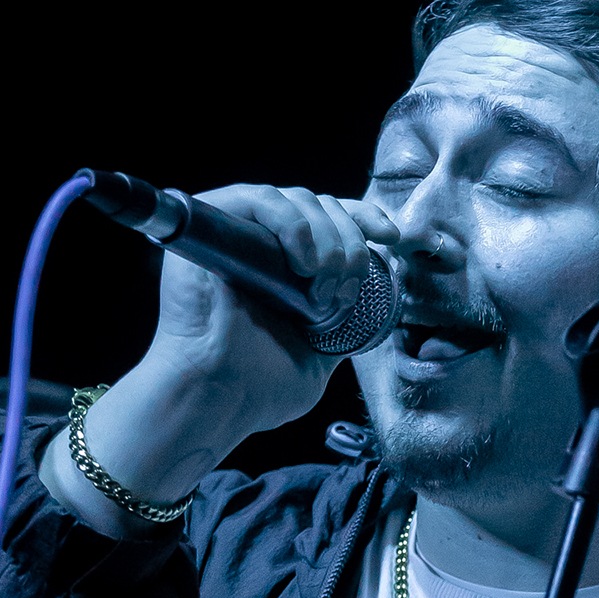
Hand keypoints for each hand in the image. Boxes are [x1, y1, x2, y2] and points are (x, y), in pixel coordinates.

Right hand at [40, 185, 397, 536]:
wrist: (216, 400)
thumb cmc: (256, 389)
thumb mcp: (317, 357)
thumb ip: (341, 331)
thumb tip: (372, 313)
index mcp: (283, 267)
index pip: (329, 219)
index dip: (364, 219)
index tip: (390, 238)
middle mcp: (258, 243)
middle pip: (321, 207)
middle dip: (349, 244)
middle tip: (343, 290)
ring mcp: (232, 232)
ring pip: (297, 200)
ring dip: (326, 239)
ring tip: (321, 284)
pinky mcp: (207, 226)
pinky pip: (258, 197)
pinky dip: (292, 223)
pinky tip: (304, 261)